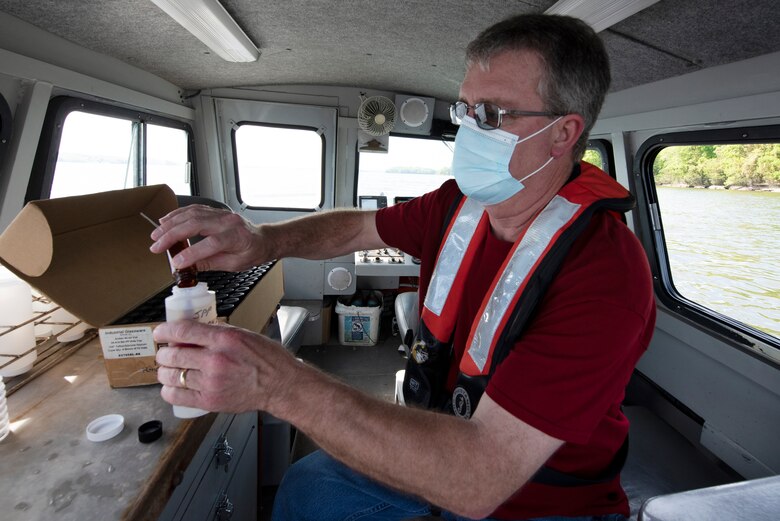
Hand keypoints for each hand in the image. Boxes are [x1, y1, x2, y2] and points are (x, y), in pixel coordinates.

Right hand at [149, 204, 267, 271]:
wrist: (262, 239)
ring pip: (192, 214)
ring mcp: (221, 214)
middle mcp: (228, 222)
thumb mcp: (234, 264)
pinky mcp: (215, 211)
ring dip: (171, 223)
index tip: (176, 263)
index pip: (211, 244)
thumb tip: (187, 266)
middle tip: (156, 245)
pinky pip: (194, 209)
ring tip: (157, 234)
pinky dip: (177, 214)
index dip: (192, 253)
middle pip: (196, 224)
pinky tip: (166, 221)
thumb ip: (210, 263)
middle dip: (172, 235)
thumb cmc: (251, 252)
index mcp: (236, 237)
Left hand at [154, 320, 296, 413]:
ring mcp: (211, 383)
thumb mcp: (244, 334)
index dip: (164, 331)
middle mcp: (215, 360)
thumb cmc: (267, 359)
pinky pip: (176, 396)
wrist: (280, 385)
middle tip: (167, 353)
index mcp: (224, 339)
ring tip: (169, 369)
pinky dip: (169, 390)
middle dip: (164, 352)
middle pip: (172, 354)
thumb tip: (193, 330)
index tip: (160, 333)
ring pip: (170, 375)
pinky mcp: (209, 401)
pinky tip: (173, 386)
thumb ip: (217, 332)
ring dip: (165, 371)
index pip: (182, 331)